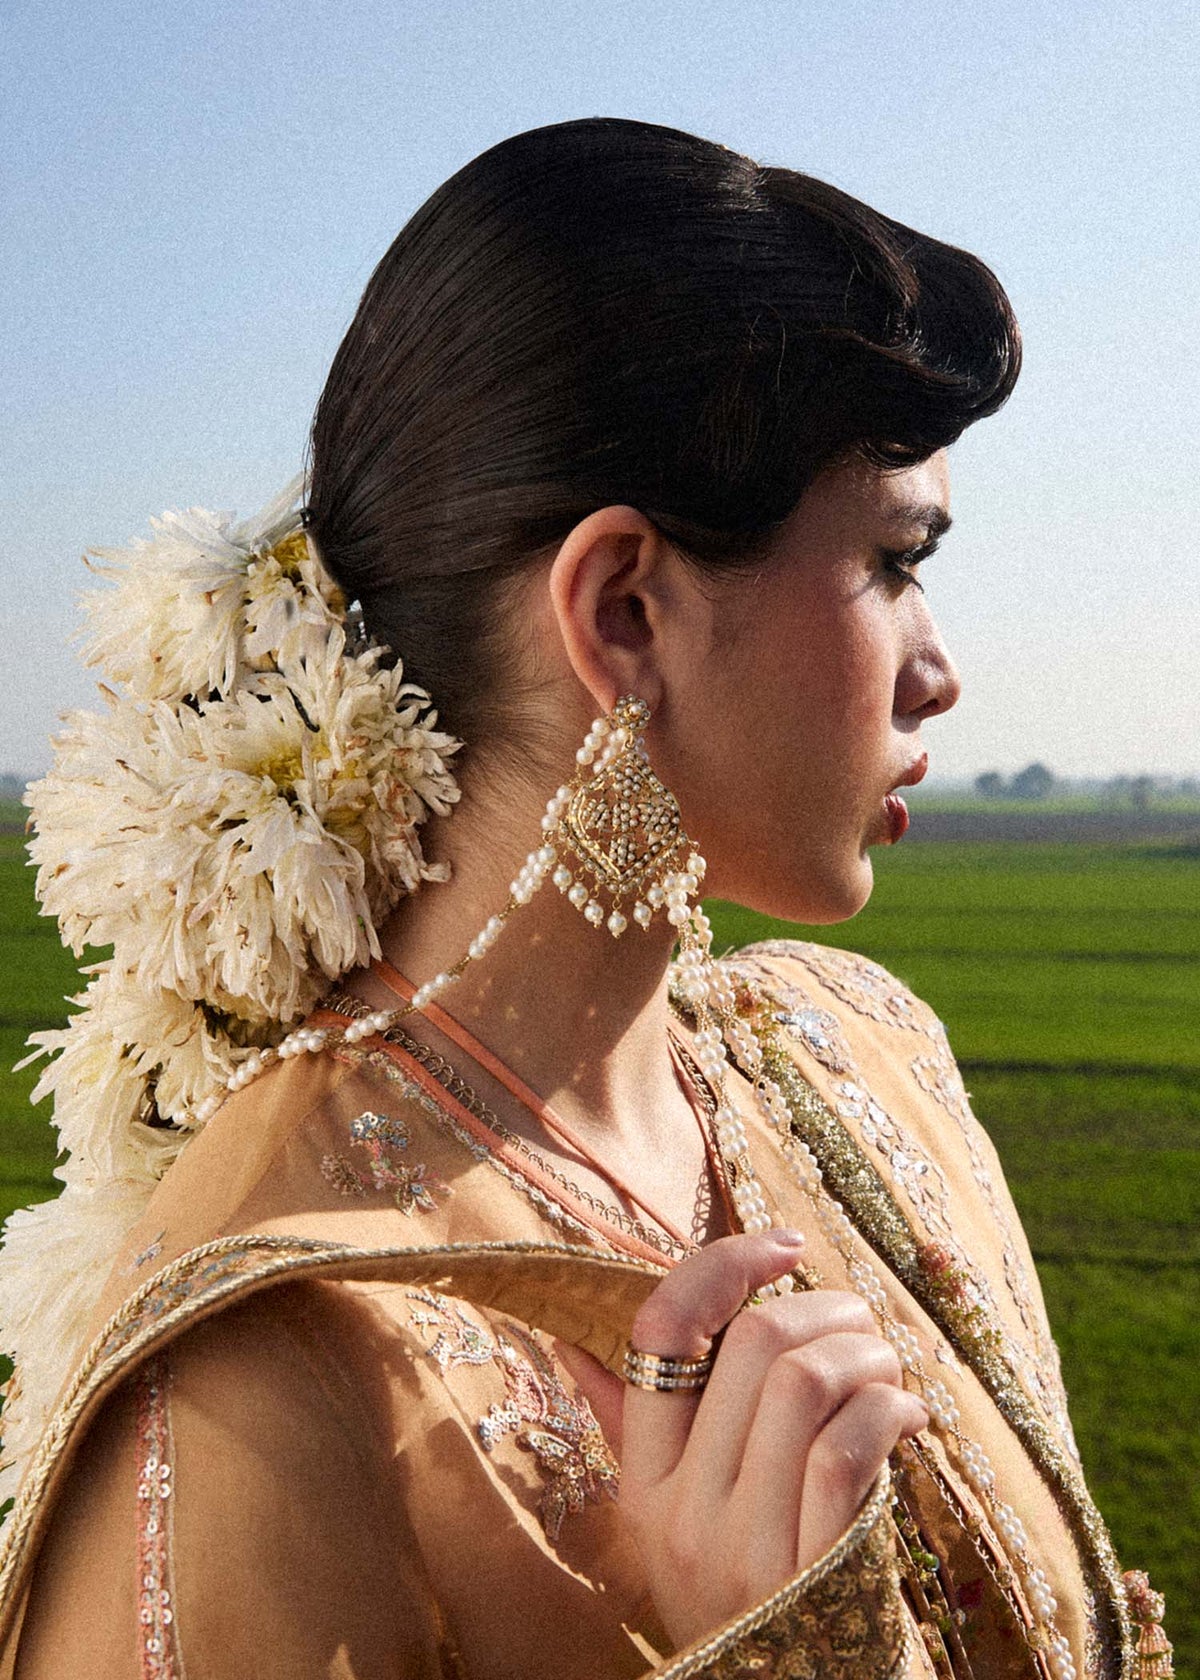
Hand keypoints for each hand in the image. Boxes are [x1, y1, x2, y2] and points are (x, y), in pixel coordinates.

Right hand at [557, 1230, 926, 1648]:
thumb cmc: (737, 1591)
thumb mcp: (668, 1521)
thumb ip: (629, 1431)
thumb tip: (571, 1347)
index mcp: (643, 1479)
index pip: (660, 1330)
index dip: (723, 1264)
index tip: (781, 1246)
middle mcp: (682, 1509)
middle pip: (753, 1342)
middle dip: (824, 1307)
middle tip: (859, 1324)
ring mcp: (745, 1544)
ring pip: (804, 1382)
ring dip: (866, 1354)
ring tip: (886, 1370)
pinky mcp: (814, 1571)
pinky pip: (848, 1448)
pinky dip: (887, 1408)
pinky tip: (905, 1416)